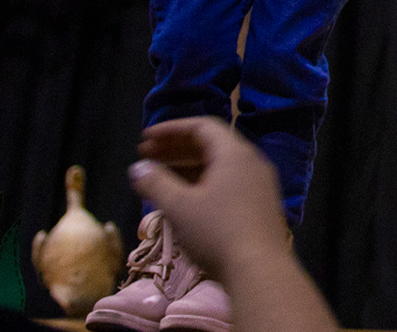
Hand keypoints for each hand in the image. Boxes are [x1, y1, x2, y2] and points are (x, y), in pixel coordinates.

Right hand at [129, 118, 286, 281]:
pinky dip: (203, 183)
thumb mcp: (180, 207)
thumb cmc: (217, 233)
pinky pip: (228, 183)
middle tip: (146, 156)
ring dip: (187, 168)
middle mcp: (251, 162)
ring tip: (157, 177)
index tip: (145, 138)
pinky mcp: (259, 205)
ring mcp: (258, 184)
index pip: (202, 127)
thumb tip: (137, 167)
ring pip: (218, 166)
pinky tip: (182, 199)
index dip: (170, 130)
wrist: (259, 270)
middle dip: (175, 149)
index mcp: (235, 153)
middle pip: (210, 145)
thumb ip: (156, 183)